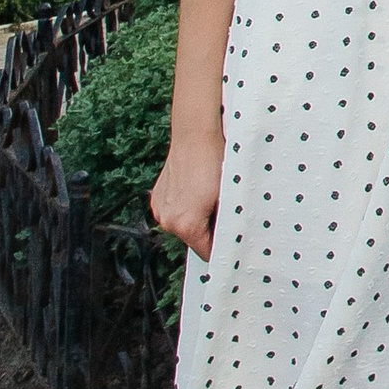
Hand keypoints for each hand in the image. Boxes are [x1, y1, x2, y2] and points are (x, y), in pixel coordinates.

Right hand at [150, 123, 224, 261]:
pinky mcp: (157, 197)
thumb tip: (232, 236)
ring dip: (196, 217)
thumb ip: (226, 223)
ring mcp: (160, 209)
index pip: (207, 252)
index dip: (221, 247)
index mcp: (186, 226)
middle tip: (222, 210)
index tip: (230, 244)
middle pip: (194, 239)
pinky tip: (196, 190)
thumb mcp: (227, 198)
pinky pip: (174, 210)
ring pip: (183, 224)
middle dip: (209, 230)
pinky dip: (185, 206)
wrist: (195, 136)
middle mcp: (168, 221)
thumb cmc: (213, 162)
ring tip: (208, 196)